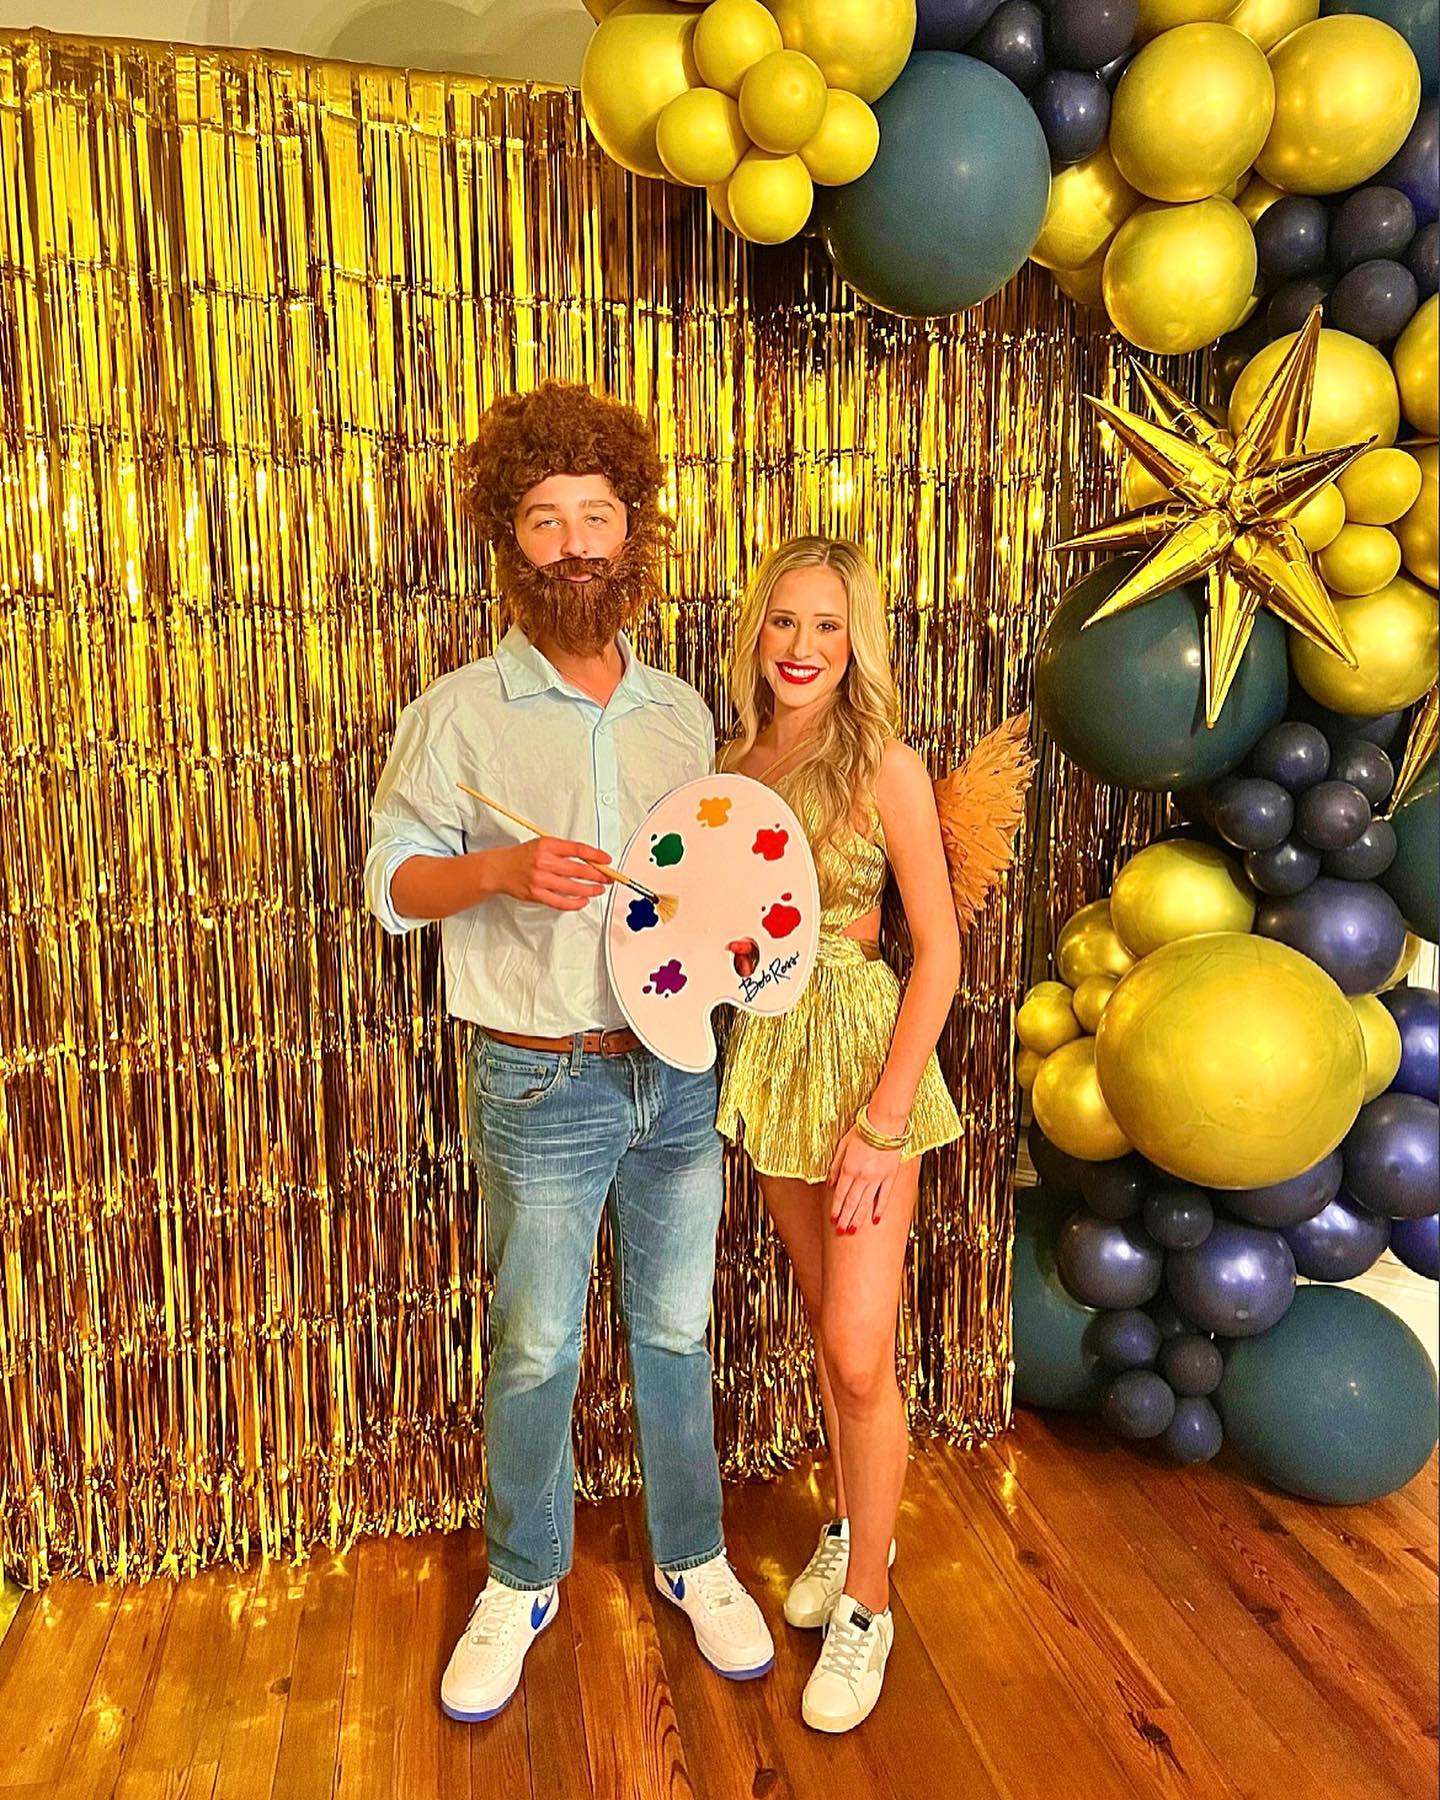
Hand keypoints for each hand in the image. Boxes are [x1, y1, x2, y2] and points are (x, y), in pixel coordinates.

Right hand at [493, 836, 610, 910]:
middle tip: (608, 877)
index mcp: (547, 845)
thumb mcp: (543, 844)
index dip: (596, 855)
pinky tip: (583, 901)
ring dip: (590, 890)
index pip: (578, 849)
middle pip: (578, 869)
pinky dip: (575, 903)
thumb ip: (564, 851)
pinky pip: (560, 902)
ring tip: (598, 889)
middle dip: (598, 875)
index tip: (607, 860)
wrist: (499, 869)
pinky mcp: (536, 894)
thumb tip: (590, 860)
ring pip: (572, 887)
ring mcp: (539, 879)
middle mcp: (543, 861)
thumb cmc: (522, 856)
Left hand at [826, 1127, 901, 1233]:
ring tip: (853, 1230)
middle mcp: (862, 1176)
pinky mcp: (890, 1176)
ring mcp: (877, 1178)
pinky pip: (884, 1196)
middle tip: (841, 1231)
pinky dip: (879, 1209)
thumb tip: (830, 1184)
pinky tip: (875, 1220)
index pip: (840, 1194)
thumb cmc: (862, 1130)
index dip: (836, 1208)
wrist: (884, 1123)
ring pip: (866, 1203)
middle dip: (845, 1218)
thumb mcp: (842, 1145)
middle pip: (852, 1202)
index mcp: (849, 1168)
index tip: (833, 1219)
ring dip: (858, 1218)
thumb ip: (835, 1166)